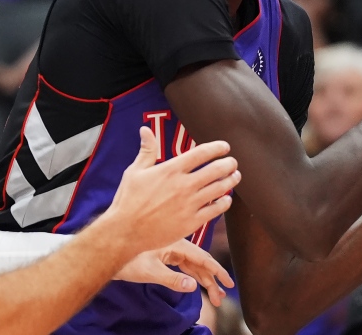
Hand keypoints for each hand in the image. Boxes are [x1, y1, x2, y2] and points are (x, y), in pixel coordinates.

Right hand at [103, 127, 239, 254]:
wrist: (126, 231)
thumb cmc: (128, 200)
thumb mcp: (134, 171)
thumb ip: (146, 150)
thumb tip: (145, 129)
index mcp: (171, 170)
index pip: (201, 153)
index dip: (217, 148)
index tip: (225, 147)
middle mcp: (183, 185)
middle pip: (216, 170)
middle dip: (229, 164)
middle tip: (233, 162)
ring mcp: (189, 205)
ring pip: (219, 189)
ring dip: (231, 181)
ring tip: (235, 177)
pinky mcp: (191, 222)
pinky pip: (215, 210)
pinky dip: (224, 203)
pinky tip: (226, 199)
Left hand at [115, 239, 233, 305]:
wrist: (108, 251)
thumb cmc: (126, 259)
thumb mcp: (150, 272)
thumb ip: (172, 280)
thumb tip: (193, 287)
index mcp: (176, 243)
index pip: (202, 257)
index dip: (217, 271)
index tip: (228, 282)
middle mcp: (176, 243)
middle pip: (200, 263)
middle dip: (212, 281)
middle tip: (220, 298)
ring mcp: (170, 248)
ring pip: (193, 265)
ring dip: (203, 280)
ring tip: (214, 297)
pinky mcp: (165, 254)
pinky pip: (184, 265)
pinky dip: (193, 276)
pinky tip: (198, 284)